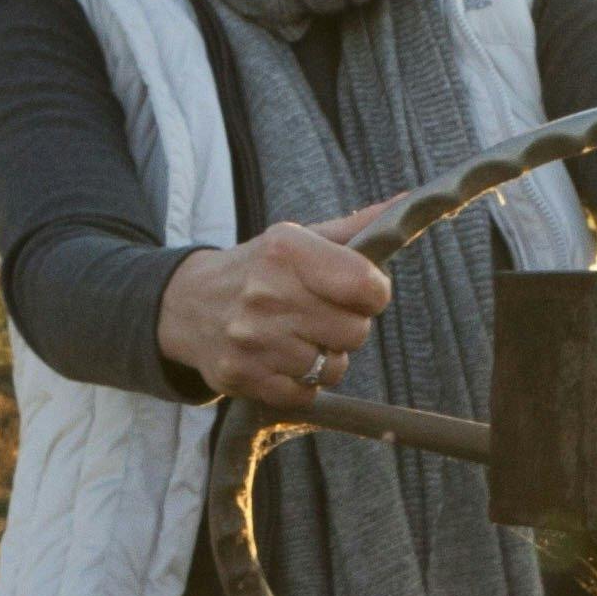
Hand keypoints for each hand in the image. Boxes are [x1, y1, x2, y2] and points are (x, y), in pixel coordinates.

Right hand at [157, 205, 399, 407]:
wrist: (188, 304)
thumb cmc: (259, 268)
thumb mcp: (299, 238)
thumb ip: (356, 228)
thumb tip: (407, 202)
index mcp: (286, 250)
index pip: (368, 287)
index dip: (373, 294)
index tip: (357, 291)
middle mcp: (266, 294)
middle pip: (355, 332)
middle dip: (346, 326)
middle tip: (319, 314)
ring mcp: (252, 340)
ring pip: (332, 367)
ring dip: (324, 356)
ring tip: (297, 336)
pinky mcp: (242, 377)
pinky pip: (305, 393)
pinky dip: (301, 381)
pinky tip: (280, 357)